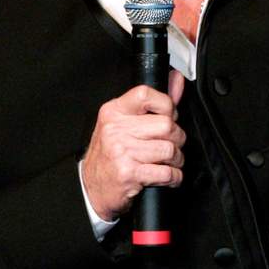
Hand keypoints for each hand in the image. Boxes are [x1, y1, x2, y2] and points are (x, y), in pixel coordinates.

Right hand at [81, 72, 185, 220]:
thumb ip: (154, 102)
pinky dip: (174, 178)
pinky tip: (169, 178)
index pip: (146, 94)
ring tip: (169, 163)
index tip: (169, 117)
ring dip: (177, 160)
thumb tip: (176, 79)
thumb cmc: (110, 155)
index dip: (166, 105)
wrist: (90, 189)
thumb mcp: (125, 123)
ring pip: (169, 149)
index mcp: (114, 111)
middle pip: (166, 125)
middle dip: (177, 138)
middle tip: (171, 145)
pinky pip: (166, 173)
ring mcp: (120, 151)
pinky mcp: (128, 174)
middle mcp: (115, 129)